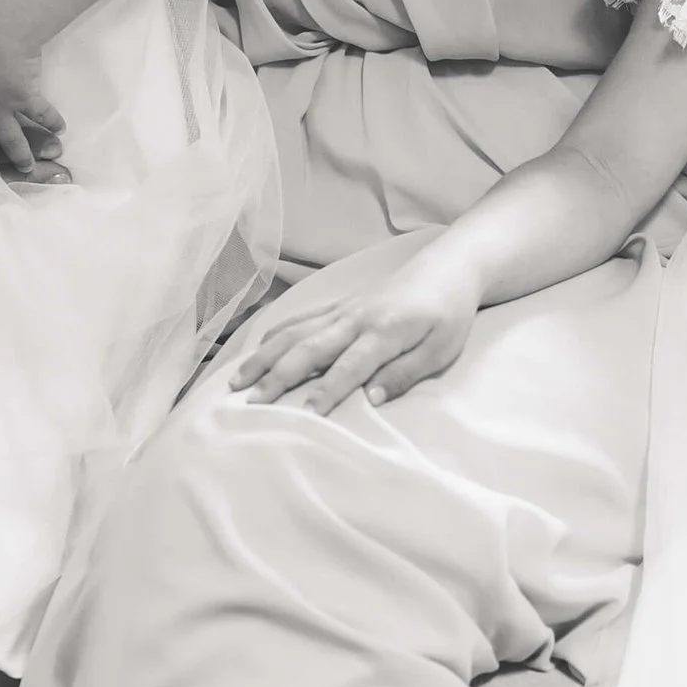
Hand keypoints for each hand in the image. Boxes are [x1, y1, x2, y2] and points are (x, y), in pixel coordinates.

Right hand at [229, 243, 483, 414]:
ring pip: (296, 333)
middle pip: (309, 349)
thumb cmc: (448, 315)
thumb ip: (404, 374)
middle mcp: (356, 319)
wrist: (448, 269)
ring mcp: (343, 309)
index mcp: (384, 332)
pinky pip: (301, 319)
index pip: (349, 367)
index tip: (305, 416)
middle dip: (278, 376)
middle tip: (252, 402)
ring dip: (265, 356)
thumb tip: (370, 399)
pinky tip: (258, 348)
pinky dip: (276, 333)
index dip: (326, 391)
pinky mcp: (339, 304)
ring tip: (238, 380)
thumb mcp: (440, 350)